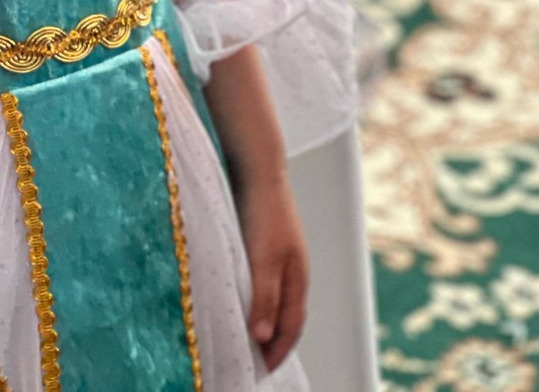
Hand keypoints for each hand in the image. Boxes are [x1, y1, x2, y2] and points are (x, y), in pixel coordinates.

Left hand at [238, 169, 308, 370]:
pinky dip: (257, 299)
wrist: (258, 168)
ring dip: (265, 321)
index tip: (263, 370)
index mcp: (298, 279)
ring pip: (276, 299)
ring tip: (248, 338)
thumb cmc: (263, 212)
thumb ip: (263, 298)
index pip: (291, 326)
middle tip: (256, 362)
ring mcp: (281, 257)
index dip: (278, 350)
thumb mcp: (262, 259)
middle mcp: (293, 271)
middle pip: (287, 316)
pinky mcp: (265, 244)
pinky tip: (241, 299)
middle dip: (274, 342)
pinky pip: (264, 282)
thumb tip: (262, 338)